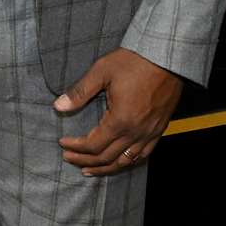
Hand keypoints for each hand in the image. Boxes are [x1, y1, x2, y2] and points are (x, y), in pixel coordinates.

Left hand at [53, 48, 182, 176]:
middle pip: (106, 157)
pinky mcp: (159, 129)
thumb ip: (80, 92)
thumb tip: (58, 106)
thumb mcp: (102, 71)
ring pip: (124, 161)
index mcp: (120, 120)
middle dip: (84, 160)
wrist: (167, 56)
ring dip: (104, 168)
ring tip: (89, 170)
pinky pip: (142, 155)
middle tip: (69, 157)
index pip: (93, 145)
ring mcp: (149, 133)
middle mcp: (135, 132)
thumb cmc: (135, 61)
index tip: (63, 143)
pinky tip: (119, 162)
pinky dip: (127, 162)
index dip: (75, 147)